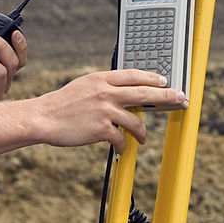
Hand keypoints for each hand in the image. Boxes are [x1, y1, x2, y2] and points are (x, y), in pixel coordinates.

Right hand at [34, 70, 185, 153]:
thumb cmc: (63, 103)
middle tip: (180, 98)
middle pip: (144, 93)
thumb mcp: (85, 84)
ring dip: (142, 131)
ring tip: (143, 138)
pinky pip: (121, 137)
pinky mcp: (101, 129)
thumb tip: (126, 89)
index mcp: (102, 79)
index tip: (165, 81)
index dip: (153, 78)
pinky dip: (123, 144)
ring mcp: (105, 111)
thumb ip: (105, 85)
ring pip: (135, 120)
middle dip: (166, 95)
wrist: (43, 117)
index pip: (134, 75)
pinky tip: (122, 147)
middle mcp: (106, 92)